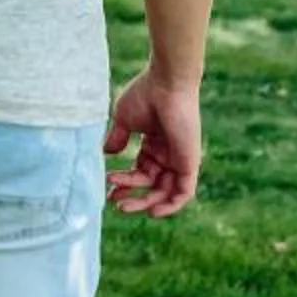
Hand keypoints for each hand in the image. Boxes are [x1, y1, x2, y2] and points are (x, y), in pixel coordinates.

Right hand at [103, 68, 203, 217]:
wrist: (165, 84)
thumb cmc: (145, 95)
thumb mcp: (124, 120)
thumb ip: (118, 139)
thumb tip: (106, 153)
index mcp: (155, 144)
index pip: (141, 171)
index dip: (125, 181)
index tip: (108, 184)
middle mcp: (168, 154)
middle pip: (152, 184)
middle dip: (132, 195)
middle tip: (114, 202)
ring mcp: (179, 159)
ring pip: (164, 192)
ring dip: (144, 202)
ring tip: (123, 206)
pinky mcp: (189, 163)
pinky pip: (183, 193)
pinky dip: (171, 205)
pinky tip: (152, 211)